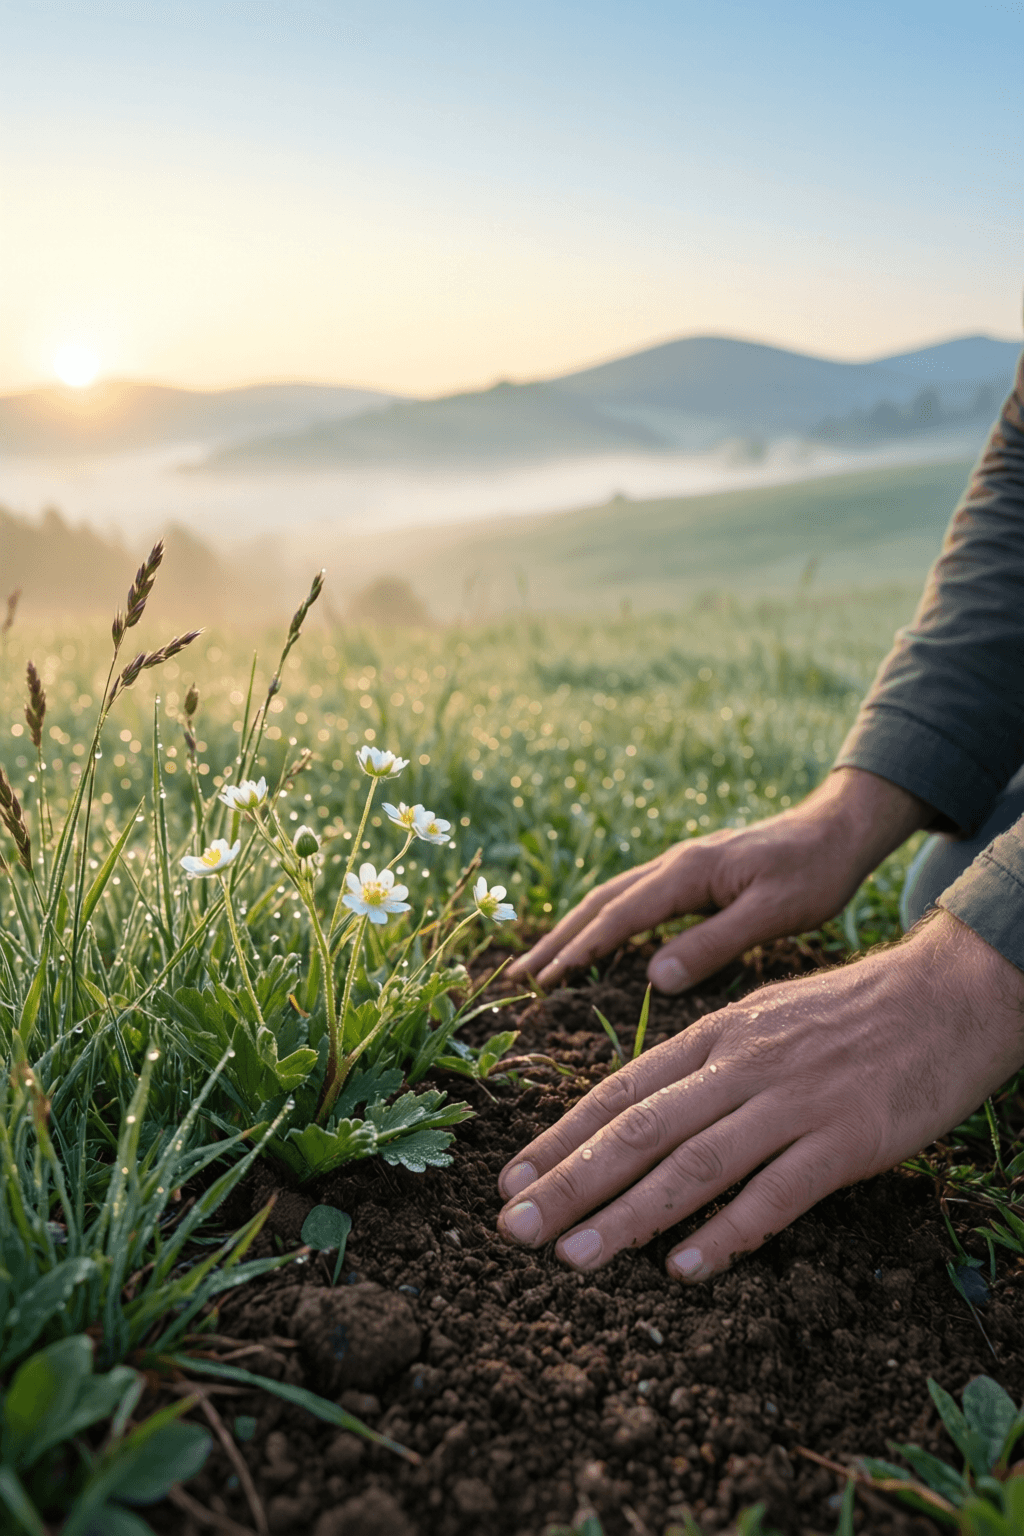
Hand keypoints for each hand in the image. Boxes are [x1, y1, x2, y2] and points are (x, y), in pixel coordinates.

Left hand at [496, 911, 1023, 1279]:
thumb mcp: (763, 1019)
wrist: (948, 994)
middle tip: (511, 1229)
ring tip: (571, 1256)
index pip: (619, 1091)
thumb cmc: (852, 1013)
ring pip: (692, 1165)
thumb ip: (707, 1064)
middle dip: (567, 1182)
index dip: (560, 1138)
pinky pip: (775, 1194)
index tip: (510, 1180)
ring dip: (626, 1215)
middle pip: (637, 1130)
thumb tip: (648, 1108)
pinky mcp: (845, 1140)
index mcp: (715, 1037)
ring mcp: (791, 1102)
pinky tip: (683, 1269)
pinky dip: (726, 1234)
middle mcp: (740, 1066)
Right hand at [507, 767, 929, 993]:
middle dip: (556, 940)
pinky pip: (632, 897)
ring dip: (572, 929)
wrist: (839, 829)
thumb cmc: (814, 873)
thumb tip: (653, 979)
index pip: (617, 918)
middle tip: (517, 977)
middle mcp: (674, 863)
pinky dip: (601, 919)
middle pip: (600, 903)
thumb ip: (713, 945)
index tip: (543, 982)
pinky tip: (595, 939)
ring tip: (540, 963)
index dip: (577, 951)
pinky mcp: (692, 872)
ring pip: (611, 898)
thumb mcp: (772, 915)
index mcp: (687, 872)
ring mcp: (680, 864)